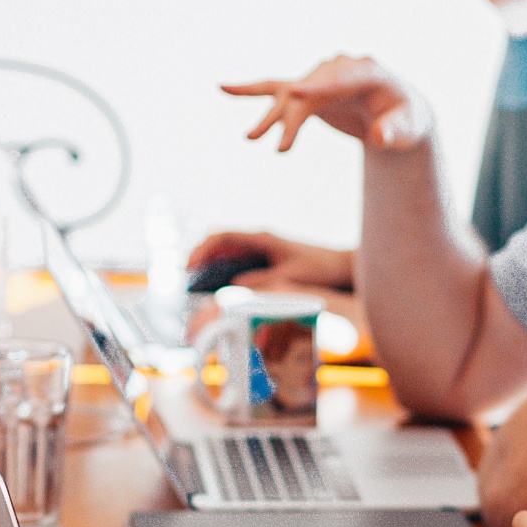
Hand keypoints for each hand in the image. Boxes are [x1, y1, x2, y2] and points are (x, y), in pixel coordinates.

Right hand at [185, 231, 356, 294]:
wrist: (341, 267)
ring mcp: (261, 250)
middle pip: (220, 244)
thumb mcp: (289, 278)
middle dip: (200, 258)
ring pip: (227, 254)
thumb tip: (233, 288)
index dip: (202, 250)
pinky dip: (224, 274)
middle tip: (185, 279)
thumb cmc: (319, 269)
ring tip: (195, 286)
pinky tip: (217, 289)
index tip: (189, 266)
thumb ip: (261, 282)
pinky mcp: (265, 260)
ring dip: (210, 267)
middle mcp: (259, 240)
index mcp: (262, 238)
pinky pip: (238, 264)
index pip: (223, 236)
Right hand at [220, 56, 434, 152]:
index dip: (319, 85)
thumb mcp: (409, 128)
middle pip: (311, 90)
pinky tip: (223, 88)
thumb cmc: (406, 119)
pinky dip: (251, 91)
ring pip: (290, 93)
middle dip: (294, 116)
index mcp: (369, 71)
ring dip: (271, 116)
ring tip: (251, 138)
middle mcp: (340, 68)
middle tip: (282, 145)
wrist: (398, 115)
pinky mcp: (308, 90)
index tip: (297, 92)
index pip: (341, 77)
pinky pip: (277, 89)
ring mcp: (322, 77)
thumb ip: (394, 131)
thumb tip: (380, 137)